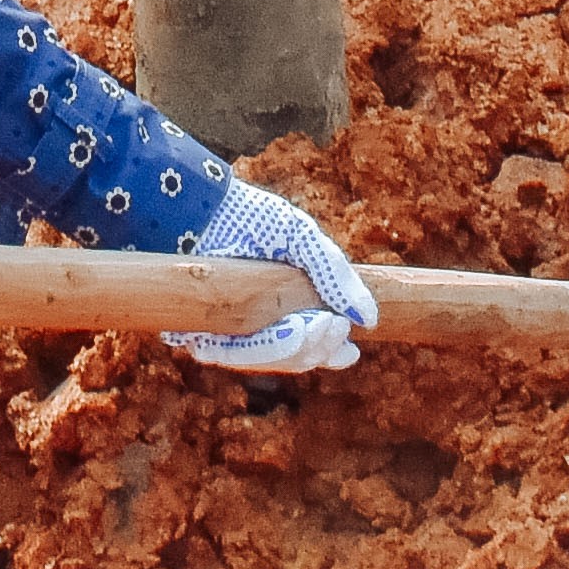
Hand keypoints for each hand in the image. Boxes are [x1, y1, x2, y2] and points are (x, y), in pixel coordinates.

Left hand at [174, 175, 375, 374]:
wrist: (199, 207)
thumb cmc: (251, 218)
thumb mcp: (302, 238)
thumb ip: (335, 274)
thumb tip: (369, 319)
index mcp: (288, 307)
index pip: (315, 345)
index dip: (332, 352)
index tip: (349, 348)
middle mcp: (259, 326)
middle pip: (297, 358)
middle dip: (320, 347)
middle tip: (335, 324)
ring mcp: (231, 334)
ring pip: (269, 361)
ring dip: (296, 348)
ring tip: (313, 325)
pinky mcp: (200, 334)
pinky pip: (233, 356)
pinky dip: (259, 348)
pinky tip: (283, 330)